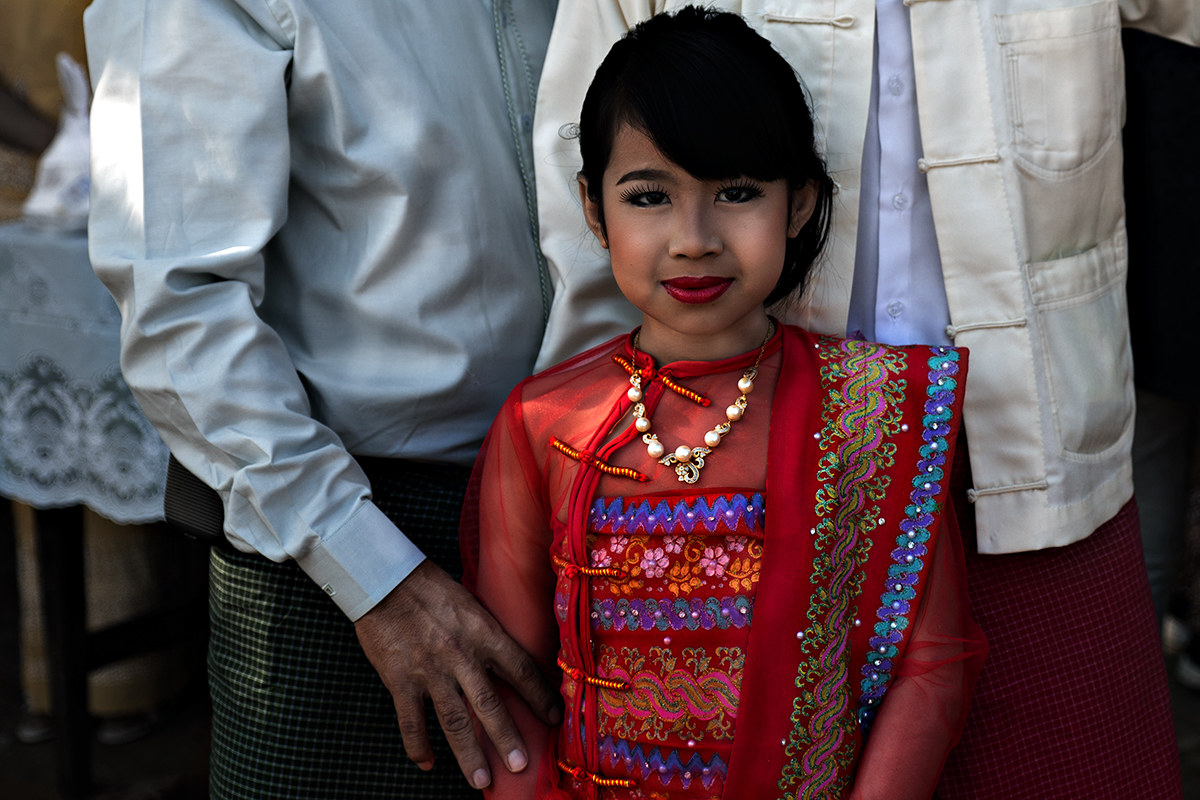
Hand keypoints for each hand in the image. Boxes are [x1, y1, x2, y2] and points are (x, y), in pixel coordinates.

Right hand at [354, 559, 560, 789]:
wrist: (385, 580)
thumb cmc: (430, 588)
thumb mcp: (471, 604)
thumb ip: (487, 635)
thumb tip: (508, 662)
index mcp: (483, 632)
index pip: (520, 668)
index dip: (539, 695)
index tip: (553, 717)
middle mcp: (460, 655)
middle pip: (490, 704)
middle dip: (507, 738)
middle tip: (521, 765)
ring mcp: (429, 670)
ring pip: (454, 721)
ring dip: (468, 754)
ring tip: (481, 780)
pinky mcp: (400, 680)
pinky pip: (411, 722)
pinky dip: (419, 746)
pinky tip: (427, 763)